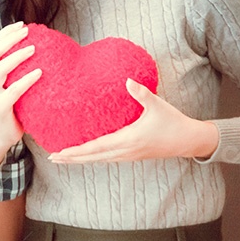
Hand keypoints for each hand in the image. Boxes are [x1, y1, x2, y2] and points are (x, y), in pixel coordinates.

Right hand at [0, 22, 41, 169]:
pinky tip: (39, 73)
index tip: (21, 24)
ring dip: (17, 56)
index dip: (5, 33)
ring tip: (33, 48)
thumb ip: (13, 69)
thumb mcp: (7, 84)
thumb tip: (34, 47)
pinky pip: (13, 91)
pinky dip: (26, 80)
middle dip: (9, 39)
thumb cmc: (9, 106)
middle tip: (27, 31)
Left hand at [48, 79, 218, 163]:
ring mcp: (128, 155)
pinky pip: (107, 158)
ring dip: (81, 159)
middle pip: (93, 158)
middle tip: (51, 158)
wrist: (188, 141)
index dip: (76, 151)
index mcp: (128, 140)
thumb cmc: (173, 122)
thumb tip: (127, 80)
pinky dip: (93, 157)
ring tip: (63, 158)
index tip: (59, 153)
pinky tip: (87, 154)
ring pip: (99, 160)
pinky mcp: (132, 154)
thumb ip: (141, 93)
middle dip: (72, 158)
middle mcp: (125, 151)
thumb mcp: (157, 105)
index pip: (96, 147)